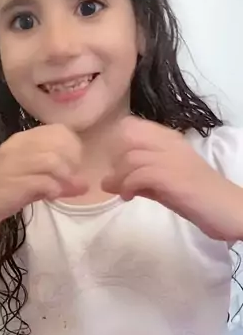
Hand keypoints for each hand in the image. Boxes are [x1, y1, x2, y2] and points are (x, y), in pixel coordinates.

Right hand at [0, 125, 86, 240]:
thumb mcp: (26, 182)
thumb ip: (53, 179)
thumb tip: (84, 184)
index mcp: (19, 141)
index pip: (58, 130)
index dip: (72, 147)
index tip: (72, 166)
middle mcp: (16, 147)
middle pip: (59, 142)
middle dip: (72, 162)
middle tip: (69, 179)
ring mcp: (13, 165)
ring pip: (53, 160)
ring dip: (64, 177)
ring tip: (60, 190)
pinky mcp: (12, 185)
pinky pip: (44, 181)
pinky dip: (54, 190)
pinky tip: (51, 198)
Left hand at [102, 116, 242, 241]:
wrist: (228, 209)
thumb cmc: (198, 198)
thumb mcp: (164, 184)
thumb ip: (138, 179)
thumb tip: (107, 181)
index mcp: (170, 140)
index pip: (133, 125)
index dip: (117, 142)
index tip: (115, 163)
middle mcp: (170, 143)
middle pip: (127, 135)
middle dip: (114, 159)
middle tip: (117, 180)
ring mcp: (171, 158)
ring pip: (130, 157)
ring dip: (119, 177)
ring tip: (123, 192)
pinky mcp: (171, 176)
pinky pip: (138, 174)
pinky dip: (128, 187)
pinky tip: (129, 198)